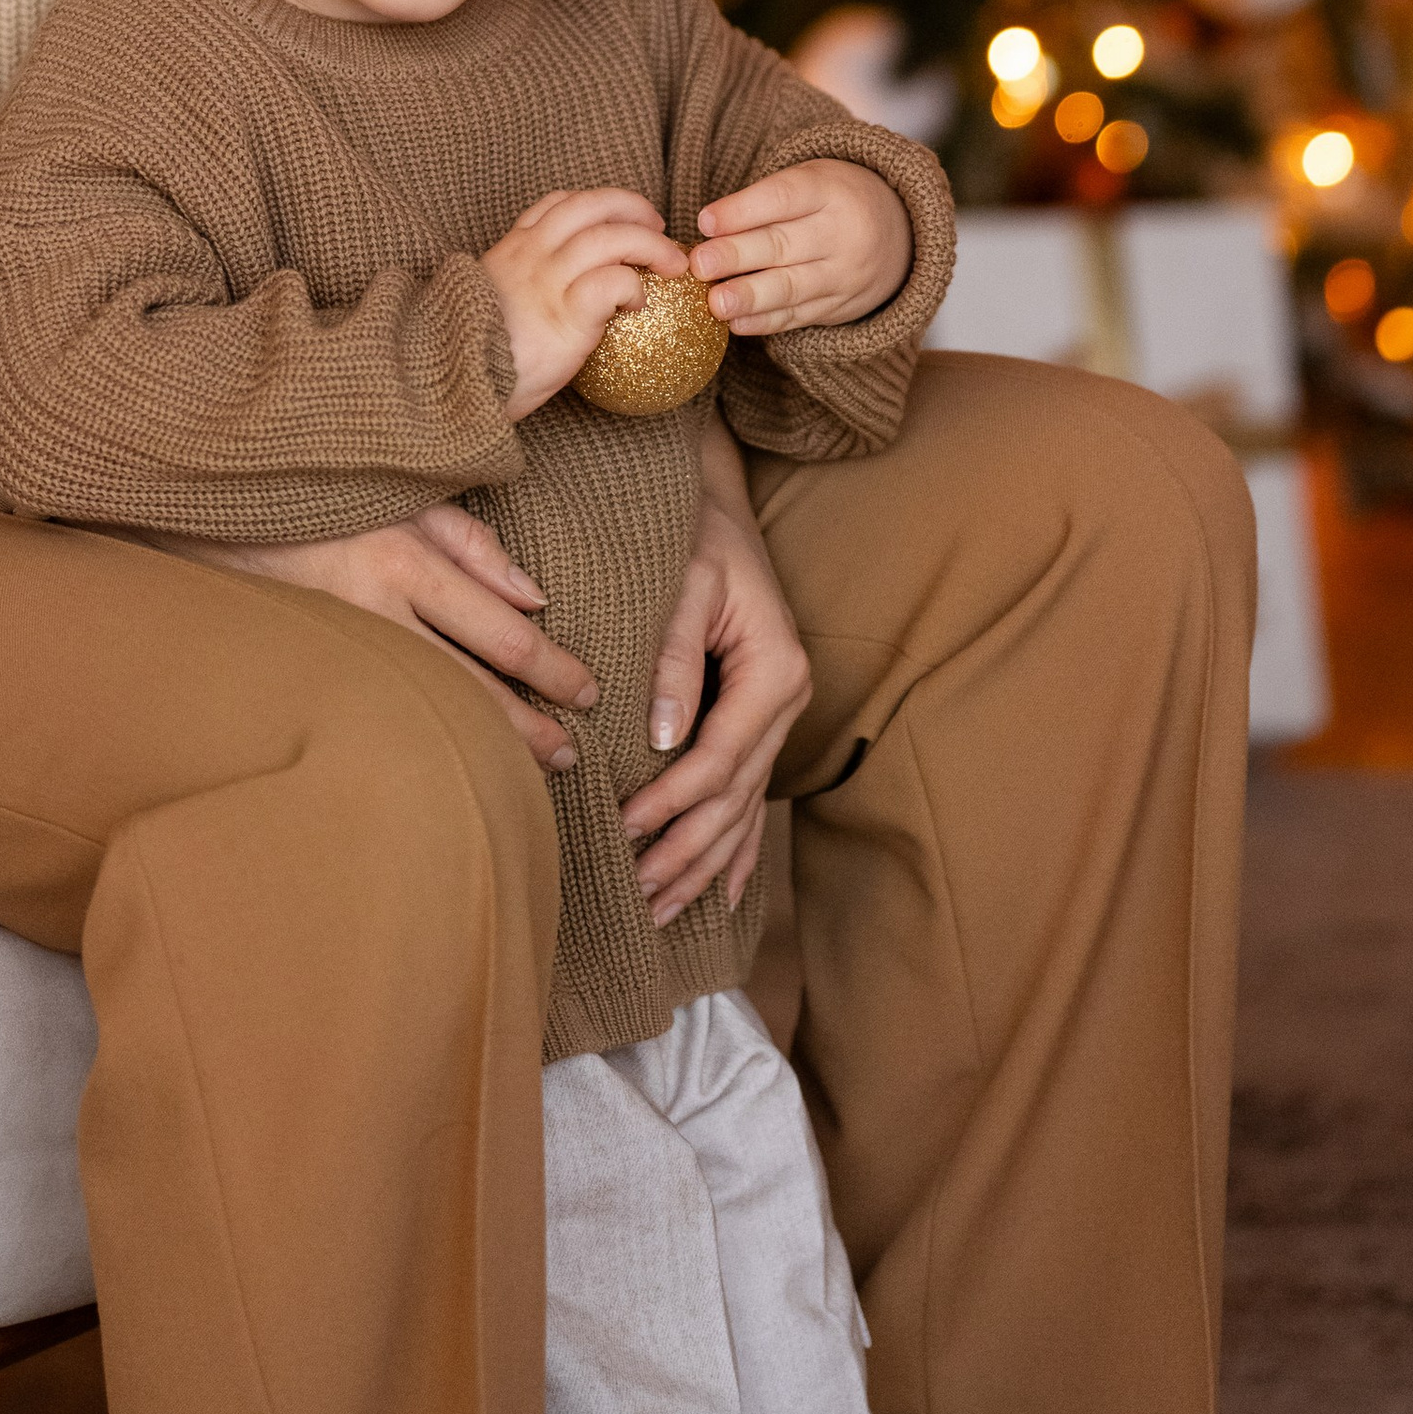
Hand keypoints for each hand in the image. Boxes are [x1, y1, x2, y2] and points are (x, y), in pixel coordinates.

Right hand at [150, 501, 599, 771]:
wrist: (212, 508)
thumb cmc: (321, 493)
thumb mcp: (402, 495)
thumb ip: (471, 542)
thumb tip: (534, 598)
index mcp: (407, 562)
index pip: (504, 636)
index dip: (554, 671)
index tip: (589, 691)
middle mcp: (378, 613)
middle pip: (473, 690)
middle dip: (530, 729)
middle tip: (572, 755)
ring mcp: (342, 648)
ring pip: (430, 711)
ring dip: (485, 744)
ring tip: (528, 768)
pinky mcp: (314, 669)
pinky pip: (384, 711)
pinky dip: (426, 735)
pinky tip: (450, 755)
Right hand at [484, 186, 687, 413]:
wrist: (458, 378)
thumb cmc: (476, 351)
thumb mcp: (489, 301)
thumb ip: (522, 286)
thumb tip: (558, 296)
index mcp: (514, 248)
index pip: (557, 204)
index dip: (596, 203)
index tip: (619, 216)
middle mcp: (532, 254)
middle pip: (592, 206)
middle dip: (633, 207)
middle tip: (658, 225)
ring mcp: (549, 280)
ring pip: (611, 237)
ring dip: (650, 244)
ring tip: (672, 264)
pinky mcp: (567, 314)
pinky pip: (613, 281)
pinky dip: (634, 285)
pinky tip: (638, 304)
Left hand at [619, 434, 810, 920]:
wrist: (717, 502)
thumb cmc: (696, 534)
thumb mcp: (687, 580)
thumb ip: (677, 656)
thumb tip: (663, 739)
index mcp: (776, 669)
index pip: (721, 756)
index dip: (674, 800)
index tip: (626, 830)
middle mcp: (786, 699)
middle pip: (736, 797)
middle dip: (686, 851)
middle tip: (637, 897)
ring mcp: (780, 714)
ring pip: (744, 808)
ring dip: (703, 862)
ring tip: (660, 911)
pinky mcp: (761, 718)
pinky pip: (751, 795)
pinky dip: (734, 846)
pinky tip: (716, 892)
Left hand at [692, 156, 911, 335]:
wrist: (902, 234)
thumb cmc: (832, 200)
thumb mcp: (809, 181)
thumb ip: (762, 201)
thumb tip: (708, 229)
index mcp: (828, 191)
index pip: (782, 198)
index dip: (742, 210)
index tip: (705, 221)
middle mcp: (841, 233)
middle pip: (783, 244)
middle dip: (737, 256)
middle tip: (699, 265)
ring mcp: (843, 274)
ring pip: (792, 287)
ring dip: (750, 296)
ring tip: (715, 303)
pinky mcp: (839, 307)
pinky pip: (799, 316)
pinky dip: (766, 322)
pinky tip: (737, 323)